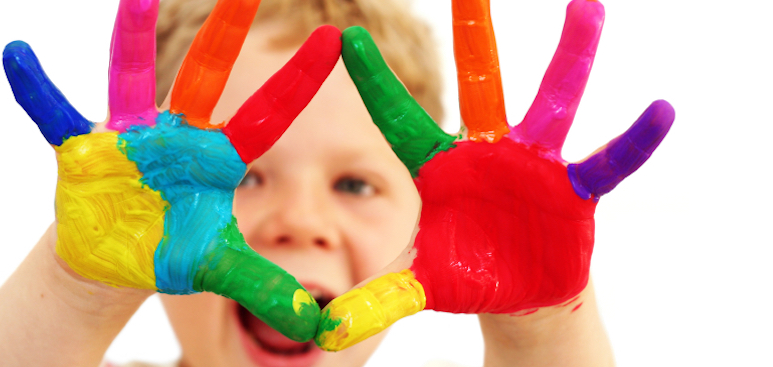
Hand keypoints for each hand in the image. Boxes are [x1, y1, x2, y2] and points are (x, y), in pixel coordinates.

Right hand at [2, 0, 340, 341]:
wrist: (115, 260)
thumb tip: (312, 322)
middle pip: (207, 77)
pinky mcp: (85, 150)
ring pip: (130, 77)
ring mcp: (131, 137)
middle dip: (226, 34)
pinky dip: (37, 89)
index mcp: (217, 158)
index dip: (298, 81)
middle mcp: (178, 135)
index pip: (269, 115)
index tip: (332, 39)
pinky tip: (17, 55)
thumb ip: (263, 287)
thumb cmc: (171, 252)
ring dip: (132, 40)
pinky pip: (55, 114)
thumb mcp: (219, 269)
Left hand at [315, 0, 673, 349]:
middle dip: (474, 38)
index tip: (347, 39)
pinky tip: (661, 111)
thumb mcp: (423, 286)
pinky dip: (632, 143)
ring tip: (588, 8)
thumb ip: (382, 299)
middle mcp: (487, 153)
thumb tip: (331, 331)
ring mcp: (533, 165)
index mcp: (441, 168)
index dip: (376, 84)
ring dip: (571, 58)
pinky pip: (607, 163)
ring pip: (552, 103)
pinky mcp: (572, 189)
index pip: (401, 120)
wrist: (519, 291)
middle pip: (481, 87)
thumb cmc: (467, 275)